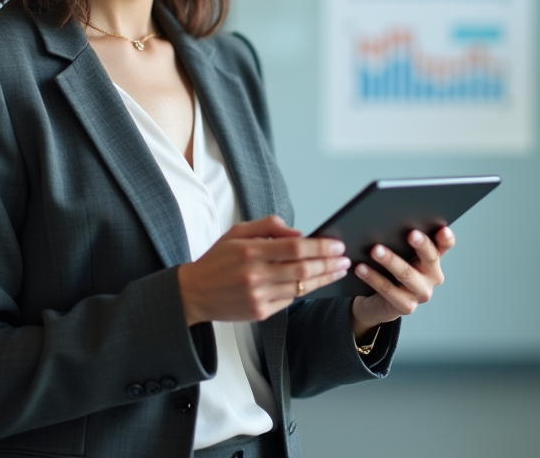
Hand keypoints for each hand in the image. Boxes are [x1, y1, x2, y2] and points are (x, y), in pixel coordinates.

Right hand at [177, 216, 349, 324]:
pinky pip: (289, 301)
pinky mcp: (260, 313)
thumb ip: (268, 226)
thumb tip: (298, 232)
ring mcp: (258, 296)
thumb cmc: (217, 260)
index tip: (337, 245)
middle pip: (303, 270)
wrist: (193, 294)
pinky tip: (316, 283)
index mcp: (250, 251)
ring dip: (324, 279)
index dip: (320, 246)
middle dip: (329, 264)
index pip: (295, 247)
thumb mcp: (237, 232)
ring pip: (301, 288)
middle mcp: (255, 275)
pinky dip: (305, 291)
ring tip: (339, 270)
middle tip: (345, 259)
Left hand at [350, 226, 454, 338]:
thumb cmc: (389, 270)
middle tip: (410, 233)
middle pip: (430, 258)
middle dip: (421, 245)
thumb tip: (387, 221)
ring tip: (375, 250)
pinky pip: (388, 290)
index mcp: (433, 258)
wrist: (377, 301)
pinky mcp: (406, 306)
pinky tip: (361, 268)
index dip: (446, 238)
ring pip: (407, 274)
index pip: (445, 245)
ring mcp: (421, 293)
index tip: (442, 230)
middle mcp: (432, 276)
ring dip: (390, 260)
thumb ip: (400, 239)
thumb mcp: (399, 253)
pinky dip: (373, 278)